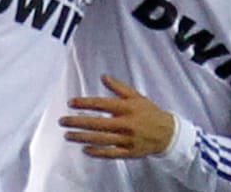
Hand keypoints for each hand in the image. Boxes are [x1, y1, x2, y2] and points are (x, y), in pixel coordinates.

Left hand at [59, 75, 174, 158]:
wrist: (167, 133)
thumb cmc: (150, 112)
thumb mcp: (136, 96)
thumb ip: (118, 87)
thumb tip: (103, 77)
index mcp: (127, 108)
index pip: (102, 104)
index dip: (85, 103)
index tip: (71, 102)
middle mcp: (126, 124)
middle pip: (97, 123)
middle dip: (78, 122)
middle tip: (63, 121)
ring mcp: (127, 139)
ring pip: (101, 139)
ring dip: (82, 137)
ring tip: (68, 135)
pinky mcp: (129, 152)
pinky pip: (110, 153)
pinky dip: (97, 152)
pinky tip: (85, 149)